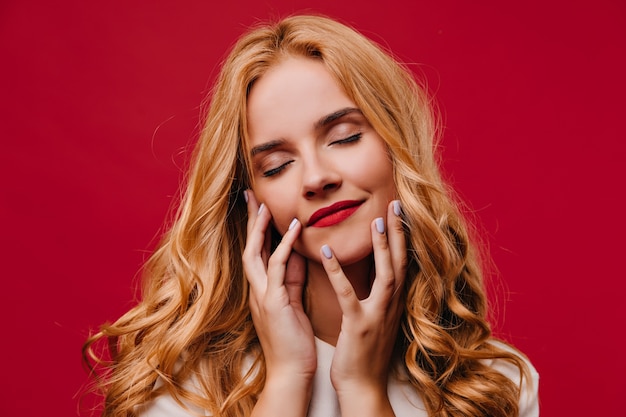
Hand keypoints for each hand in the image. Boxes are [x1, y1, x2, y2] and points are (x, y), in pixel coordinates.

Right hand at [242, 191, 315, 415]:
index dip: (257, 228)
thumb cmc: (293, 339)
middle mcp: (257, 289)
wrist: (292, 371)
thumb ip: (292, 277)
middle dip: (249, 220)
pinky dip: (284, 245)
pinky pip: (277, 267)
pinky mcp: (273, 302)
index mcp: (262, 288)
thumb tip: (297, 252)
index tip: (259, 204)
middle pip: (248, 246)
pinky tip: (293, 228)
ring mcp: (262, 295)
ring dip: (259, 228)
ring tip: (265, 205)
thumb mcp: (292, 300)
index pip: (257, 251)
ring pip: (254, 253)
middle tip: (250, 194)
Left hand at [322, 200, 406, 416]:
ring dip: (382, 246)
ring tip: (376, 220)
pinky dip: (338, 272)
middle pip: (401, 262)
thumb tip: (378, 275)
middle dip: (400, 232)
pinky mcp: (358, 326)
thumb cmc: (365, 353)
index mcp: (393, 303)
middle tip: (396, 204)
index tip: (399, 212)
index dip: (402, 237)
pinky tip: (327, 252)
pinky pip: (348, 294)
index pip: (403, 263)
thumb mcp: (376, 320)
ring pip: (386, 274)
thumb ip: (378, 297)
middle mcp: (391, 306)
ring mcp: (377, 315)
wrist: (363, 387)